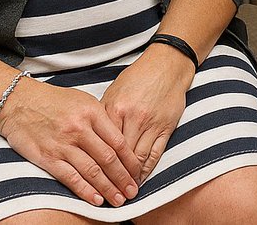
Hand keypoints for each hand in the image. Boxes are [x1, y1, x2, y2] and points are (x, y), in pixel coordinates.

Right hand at [0, 78, 142, 206]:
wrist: (18, 102)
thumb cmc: (53, 101)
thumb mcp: (82, 100)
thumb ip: (101, 119)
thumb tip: (120, 142)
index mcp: (92, 112)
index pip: (118, 141)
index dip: (130, 160)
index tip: (138, 172)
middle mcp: (79, 128)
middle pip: (108, 158)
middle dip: (123, 178)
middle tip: (133, 191)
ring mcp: (63, 144)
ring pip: (92, 171)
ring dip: (108, 188)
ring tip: (119, 200)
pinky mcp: (47, 157)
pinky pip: (70, 178)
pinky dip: (85, 191)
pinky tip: (96, 200)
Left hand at [100, 45, 196, 181]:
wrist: (167, 65)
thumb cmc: (138, 77)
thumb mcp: (114, 92)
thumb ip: (102, 115)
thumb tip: (90, 137)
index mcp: (115, 109)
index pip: (102, 143)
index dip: (96, 162)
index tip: (91, 176)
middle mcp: (133, 118)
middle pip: (119, 155)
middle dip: (112, 175)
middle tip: (107, 190)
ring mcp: (151, 124)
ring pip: (137, 158)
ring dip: (130, 177)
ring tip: (123, 189)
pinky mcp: (166, 127)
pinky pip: (155, 154)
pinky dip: (147, 169)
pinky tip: (141, 178)